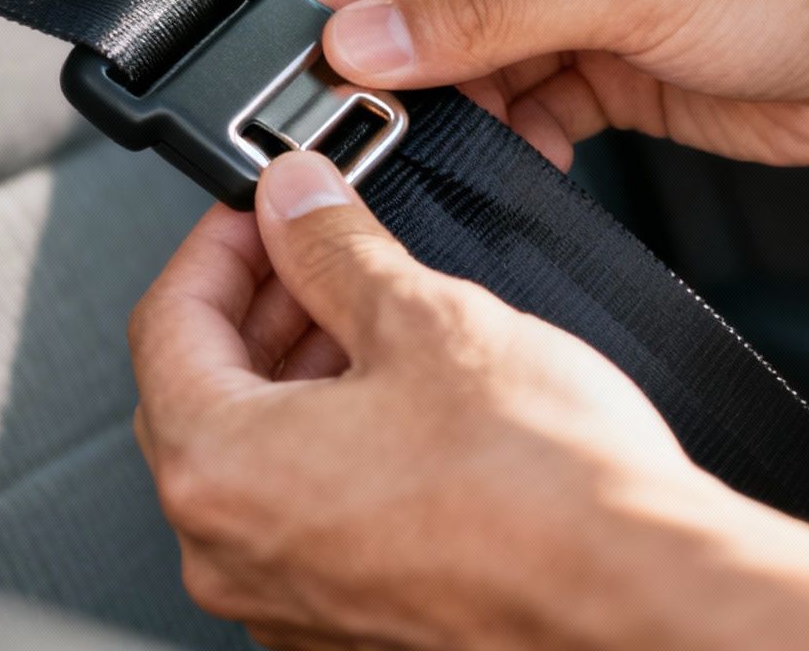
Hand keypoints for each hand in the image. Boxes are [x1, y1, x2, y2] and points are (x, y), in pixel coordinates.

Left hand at [128, 153, 808, 649]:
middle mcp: (229, 551)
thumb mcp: (427, 319)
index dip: (216, 244)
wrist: (643, 601)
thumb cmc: (545, 493)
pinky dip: (333, 453)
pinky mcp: (347, 629)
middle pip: (201, 393)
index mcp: (217, 469)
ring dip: (298, 378)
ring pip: (257, 461)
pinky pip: (306, 521)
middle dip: (261, 307)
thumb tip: (294, 201)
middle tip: (318, 249)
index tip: (257, 209)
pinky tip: (401, 407)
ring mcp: (285, 603)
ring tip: (376, 317)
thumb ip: (334, 247)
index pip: (165, 322)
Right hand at [310, 0, 808, 171]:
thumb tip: (368, 36)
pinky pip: (523, 97)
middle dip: (405, 51)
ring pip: (473, 49)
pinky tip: (515, 158)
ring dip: (457, 102)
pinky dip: (509, 133)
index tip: (319, 46)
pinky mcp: (611, 58)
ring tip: (442, 146)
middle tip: (370, 113)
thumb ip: (484, 15)